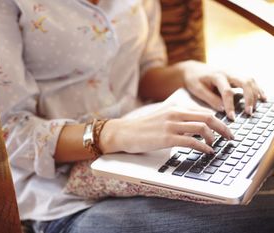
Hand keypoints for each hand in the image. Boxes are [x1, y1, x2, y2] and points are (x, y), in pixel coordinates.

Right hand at [100, 105, 234, 154]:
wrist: (123, 132)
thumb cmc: (141, 128)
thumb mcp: (161, 117)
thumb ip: (177, 118)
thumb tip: (195, 127)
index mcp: (174, 107)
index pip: (203, 110)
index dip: (218, 120)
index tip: (225, 129)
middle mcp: (174, 113)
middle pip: (207, 116)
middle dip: (223, 128)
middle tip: (230, 137)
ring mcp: (170, 125)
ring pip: (202, 127)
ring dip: (213, 138)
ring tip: (215, 146)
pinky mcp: (166, 138)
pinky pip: (191, 141)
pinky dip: (203, 147)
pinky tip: (207, 152)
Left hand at [179, 60, 266, 119]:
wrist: (193, 69)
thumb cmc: (194, 80)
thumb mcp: (197, 89)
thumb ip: (210, 99)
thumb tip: (222, 109)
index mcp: (217, 76)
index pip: (227, 91)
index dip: (230, 106)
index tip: (232, 118)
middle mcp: (228, 73)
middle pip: (245, 82)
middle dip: (249, 98)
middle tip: (248, 113)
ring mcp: (234, 73)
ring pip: (250, 81)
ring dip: (255, 94)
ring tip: (254, 109)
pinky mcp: (236, 76)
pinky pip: (251, 81)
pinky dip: (258, 90)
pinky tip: (263, 99)